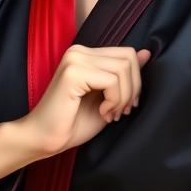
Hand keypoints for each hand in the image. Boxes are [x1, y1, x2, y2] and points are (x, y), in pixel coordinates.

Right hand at [23, 44, 151, 155]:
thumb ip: (124, 76)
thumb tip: (146, 53)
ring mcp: (75, 59)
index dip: (135, 81)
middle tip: (119, 112)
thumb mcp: (108, 98)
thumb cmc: (72, 123)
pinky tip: (102, 112)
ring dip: (123, 97)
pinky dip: (114, 100)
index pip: (128, 54)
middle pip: (128, 59)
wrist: (44, 139)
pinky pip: (112, 81)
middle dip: (132, 89)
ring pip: (123, 69)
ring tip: (109, 114)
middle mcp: (79, 51)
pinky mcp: (73, 72)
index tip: (124, 105)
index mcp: (86, 54)